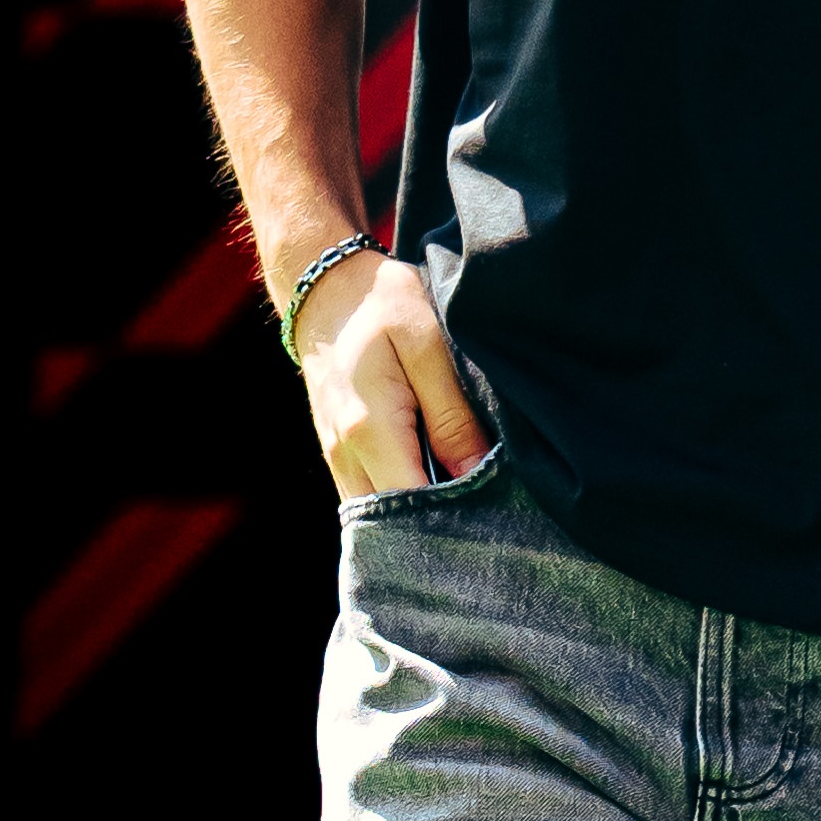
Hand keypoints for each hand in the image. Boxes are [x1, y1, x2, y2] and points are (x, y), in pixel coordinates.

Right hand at [292, 246, 489, 501]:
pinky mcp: (338, 452)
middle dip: (436, 529)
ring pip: (377, 514)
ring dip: (418, 517)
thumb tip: (477, 471)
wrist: (327, 290)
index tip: (492, 520)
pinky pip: (369, 495)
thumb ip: (451, 414)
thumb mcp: (429, 345)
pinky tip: (437, 488)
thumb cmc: (383, 306)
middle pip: (390, 523)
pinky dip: (400, 502)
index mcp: (369, 429)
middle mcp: (345, 454)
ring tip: (467, 507)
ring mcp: (336, 457)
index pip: (409, 506)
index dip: (451, 523)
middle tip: (487, 521)